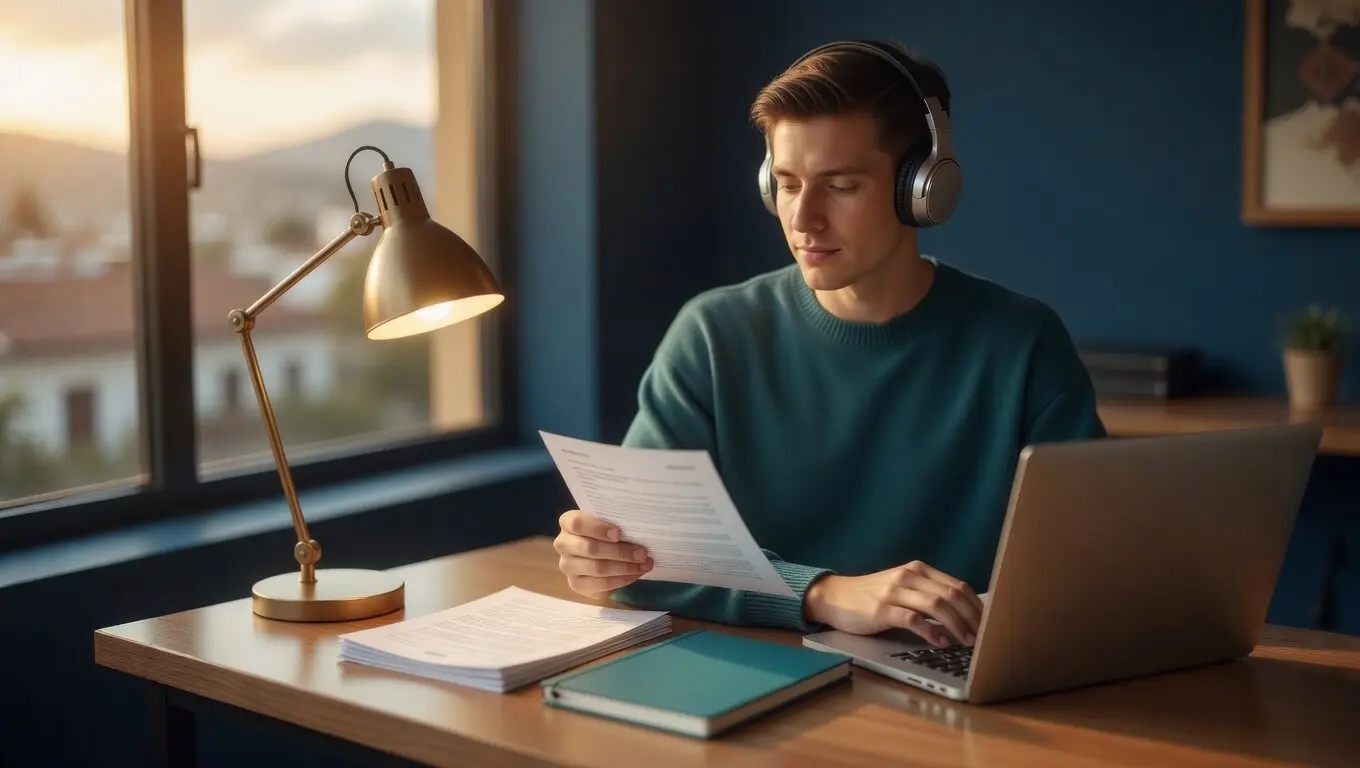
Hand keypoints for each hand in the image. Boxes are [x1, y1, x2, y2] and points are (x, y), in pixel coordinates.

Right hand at [553, 509, 652, 598]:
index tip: (619, 533)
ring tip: (644, 565)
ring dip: (624, 567)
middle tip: (642, 553)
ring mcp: (567, 566)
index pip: (577, 523)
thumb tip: (639, 530)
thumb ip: (615, 523)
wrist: (599, 553)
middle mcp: (563, 544)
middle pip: (590, 549)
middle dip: (620, 552)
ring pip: (597, 568)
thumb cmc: (606, 532)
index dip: (598, 529)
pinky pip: (600, 584)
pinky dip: (621, 580)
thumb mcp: (608, 523)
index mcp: (568, 522)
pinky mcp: (575, 584)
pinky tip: (635, 575)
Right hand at [805, 561, 983, 647]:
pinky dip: (931, 631)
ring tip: (967, 642)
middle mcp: (909, 576)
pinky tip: (940, 642)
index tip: (989, 623)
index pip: (957, 585)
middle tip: (983, 637)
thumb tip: (962, 614)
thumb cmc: (871, 596)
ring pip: (937, 605)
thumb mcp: (902, 587)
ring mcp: (895, 592)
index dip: (976, 606)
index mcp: (918, 570)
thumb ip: (927, 594)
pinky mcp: (882, 610)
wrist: (835, 596)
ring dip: (957, 625)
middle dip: (972, 617)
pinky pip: (913, 619)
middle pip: (951, 594)